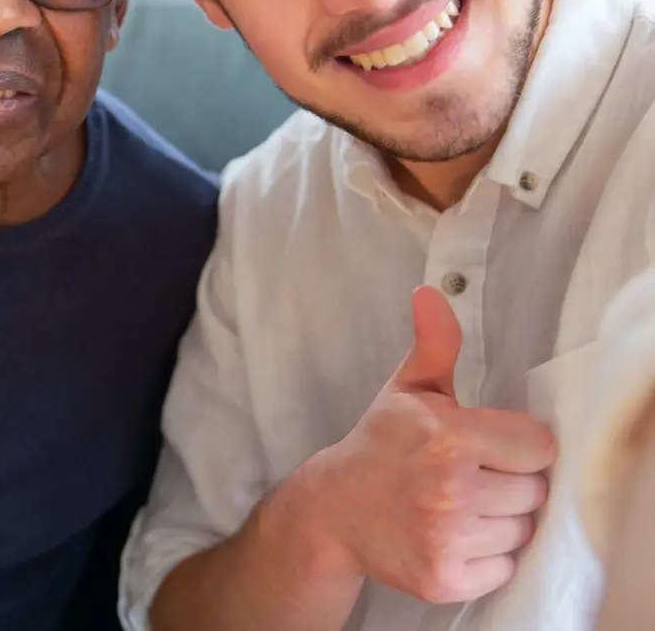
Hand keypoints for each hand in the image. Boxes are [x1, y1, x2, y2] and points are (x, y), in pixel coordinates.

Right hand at [286, 286, 556, 604]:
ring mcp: (447, 539)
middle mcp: (450, 490)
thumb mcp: (407, 389)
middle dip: (510, 480)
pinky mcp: (445, 579)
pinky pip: (504, 566)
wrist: (333, 509)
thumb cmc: (380, 443)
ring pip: (521, 529)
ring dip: (500, 518)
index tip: (488, 442)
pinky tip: (453, 533)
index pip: (538, 446)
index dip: (517, 443)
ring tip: (460, 502)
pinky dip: (486, 554)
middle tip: (470, 473)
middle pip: (535, 490)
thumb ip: (434, 343)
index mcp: (448, 437)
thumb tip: (430, 292)